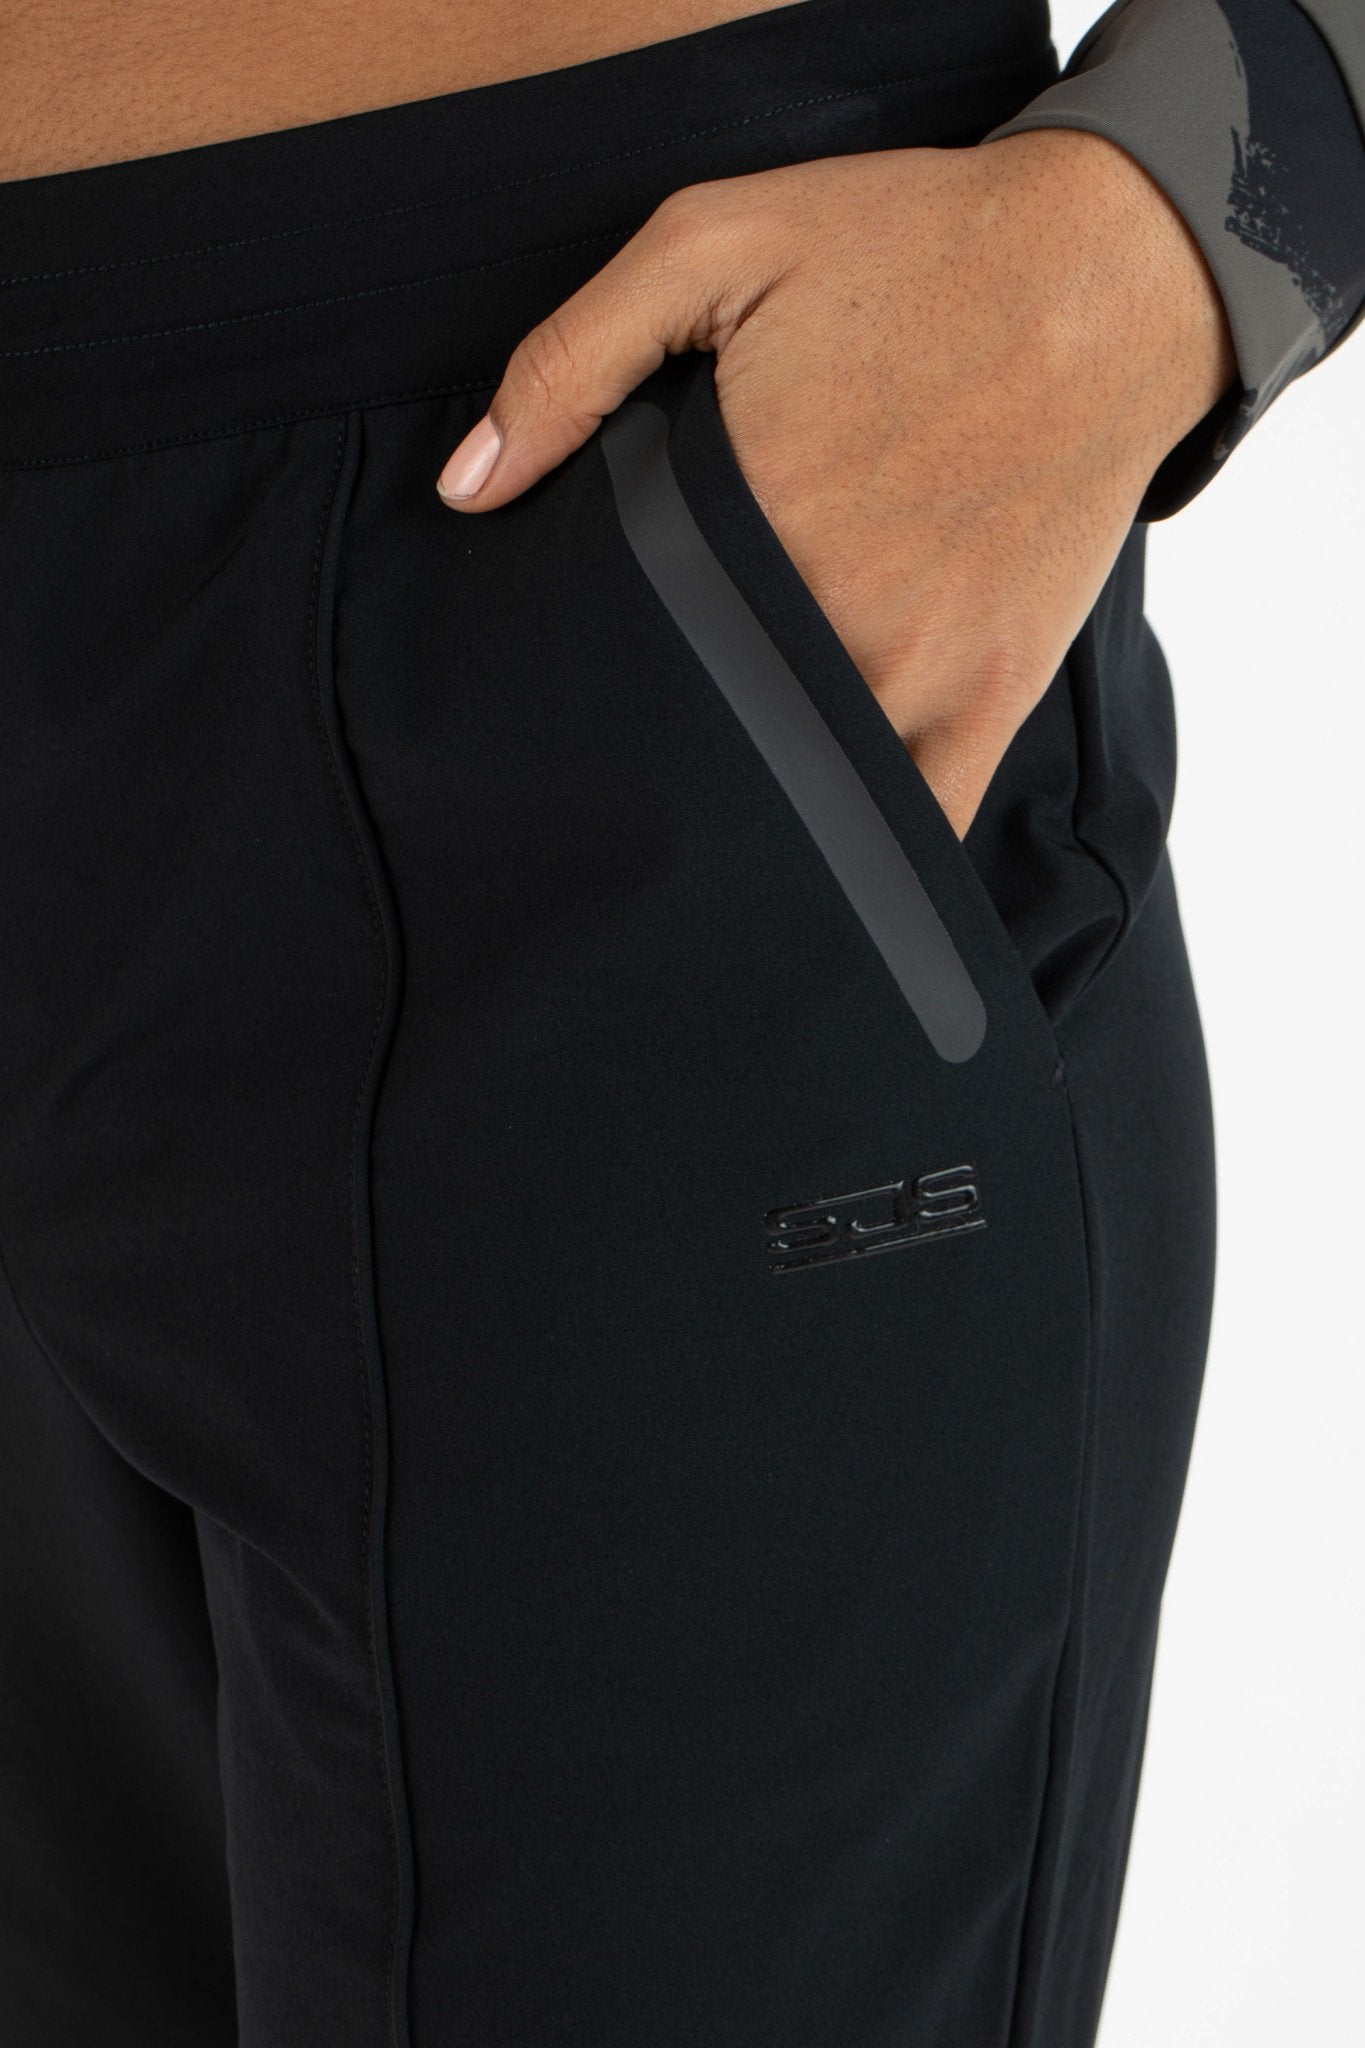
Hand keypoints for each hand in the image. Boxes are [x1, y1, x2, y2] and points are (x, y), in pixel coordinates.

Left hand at [435, 128, 1235, 837]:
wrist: (1113, 270)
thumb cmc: (912, 247)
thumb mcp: (714, 240)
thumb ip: (573, 359)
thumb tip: (469, 489)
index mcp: (746, 517)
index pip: (622, 649)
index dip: (582, 676)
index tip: (557, 688)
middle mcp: (829, 615)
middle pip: (701, 729)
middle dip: (655, 743)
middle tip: (621, 745)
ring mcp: (918, 671)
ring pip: (798, 793)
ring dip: (748, 806)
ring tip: (705, 795)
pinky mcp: (992, 696)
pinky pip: (916, 824)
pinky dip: (861, 852)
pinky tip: (813, 855)